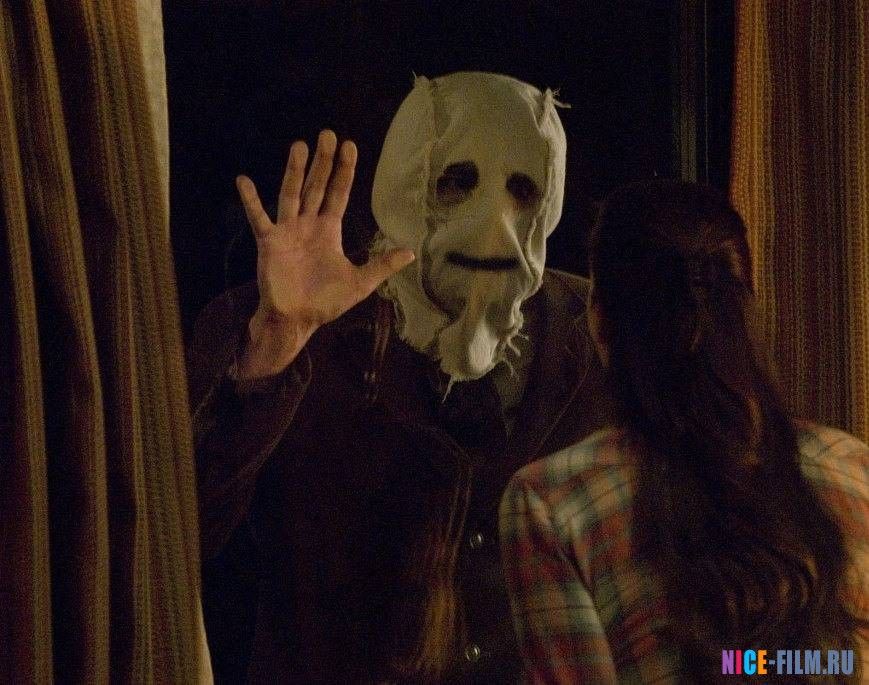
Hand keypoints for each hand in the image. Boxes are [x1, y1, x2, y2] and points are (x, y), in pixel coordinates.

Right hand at [234, 129, 413, 378]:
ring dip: (294, 170)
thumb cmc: (326, 302)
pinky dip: (251, 200)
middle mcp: (308, 224)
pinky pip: (259, 217)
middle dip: (323, 161)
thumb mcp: (360, 283)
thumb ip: (382, 265)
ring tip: (299, 145)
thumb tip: (411, 254)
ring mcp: (287, 231)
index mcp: (329, 231)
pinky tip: (244, 180)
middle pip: (317, 186)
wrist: (296, 320)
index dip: (344, 171)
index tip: (349, 146)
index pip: (339, 193)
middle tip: (327, 133)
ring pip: (292, 194)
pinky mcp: (269, 242)